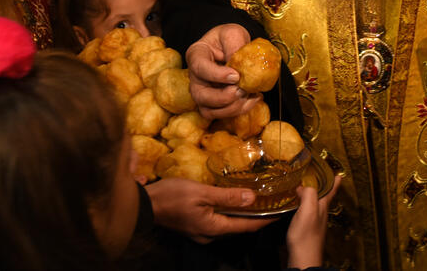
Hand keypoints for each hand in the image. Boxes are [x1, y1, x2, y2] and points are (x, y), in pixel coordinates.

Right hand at [145, 178, 275, 243]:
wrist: (144, 204)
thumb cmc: (172, 196)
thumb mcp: (202, 193)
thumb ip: (227, 196)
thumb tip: (252, 198)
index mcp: (214, 228)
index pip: (247, 226)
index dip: (265, 220)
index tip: (281, 212)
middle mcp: (210, 235)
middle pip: (239, 226)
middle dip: (256, 216)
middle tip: (272, 203)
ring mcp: (201, 232)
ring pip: (228, 223)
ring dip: (242, 214)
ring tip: (257, 200)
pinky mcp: (195, 226)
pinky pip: (217, 220)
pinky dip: (229, 212)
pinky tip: (232, 200)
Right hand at [186, 24, 260, 119]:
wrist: (231, 47)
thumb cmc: (229, 39)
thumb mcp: (233, 33)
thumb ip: (234, 46)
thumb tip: (238, 68)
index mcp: (196, 54)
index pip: (199, 67)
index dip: (217, 75)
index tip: (236, 76)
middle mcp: (194, 77)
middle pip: (200, 95)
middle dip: (223, 97)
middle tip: (242, 90)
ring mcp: (201, 92)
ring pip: (208, 110)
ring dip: (232, 107)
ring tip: (250, 94)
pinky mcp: (211, 104)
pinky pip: (220, 115)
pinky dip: (238, 110)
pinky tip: (253, 98)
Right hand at [286, 175, 340, 268]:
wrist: (303, 259)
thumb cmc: (306, 237)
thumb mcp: (308, 210)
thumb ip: (309, 194)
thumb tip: (305, 185)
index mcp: (322, 207)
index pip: (331, 190)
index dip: (335, 182)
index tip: (340, 174)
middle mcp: (320, 214)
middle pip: (323, 196)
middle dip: (321, 186)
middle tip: (318, 177)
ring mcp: (314, 223)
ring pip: (315, 204)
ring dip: (311, 195)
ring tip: (304, 188)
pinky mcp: (306, 230)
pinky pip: (306, 212)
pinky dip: (303, 206)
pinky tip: (297, 207)